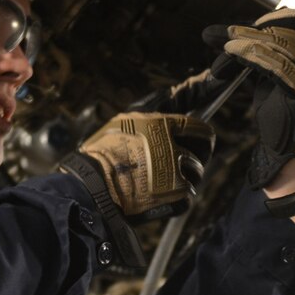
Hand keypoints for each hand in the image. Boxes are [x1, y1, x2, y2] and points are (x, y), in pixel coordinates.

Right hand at [62, 112, 214, 220]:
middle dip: (199, 156)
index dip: (204, 134)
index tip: (205, 139)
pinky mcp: (173, 197)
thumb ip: (153, 111)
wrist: (90, 186)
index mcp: (161, 126)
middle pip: (203, 152)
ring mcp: (174, 174)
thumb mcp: (125, 120)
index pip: (199, 128)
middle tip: (189, 161)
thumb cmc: (102, 153)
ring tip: (162, 182)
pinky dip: (175, 200)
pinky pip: (186, 198)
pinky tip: (159, 197)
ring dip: (184, 179)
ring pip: (195, 175)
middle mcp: (171, 148)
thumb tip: (173, 94)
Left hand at [222, 8, 294, 189]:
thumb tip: (232, 32)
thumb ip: (265, 53)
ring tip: (225, 43)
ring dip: (247, 42)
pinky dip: (252, 56)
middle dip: (252, 30)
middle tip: (223, 33)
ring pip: (281, 47)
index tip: (240, 26)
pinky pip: (277, 67)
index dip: (269, 20)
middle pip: (290, 33)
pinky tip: (234, 54)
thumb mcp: (277, 75)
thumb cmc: (286, 114)